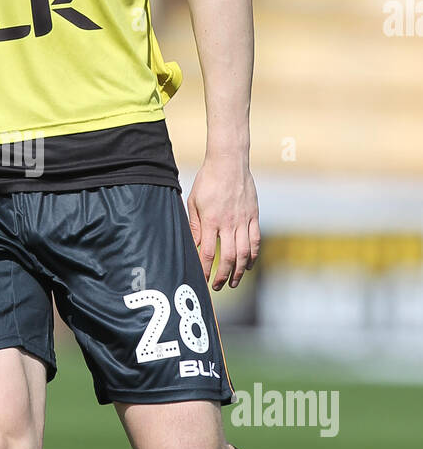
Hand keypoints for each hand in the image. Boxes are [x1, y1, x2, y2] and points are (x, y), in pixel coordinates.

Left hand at [187, 157, 260, 290]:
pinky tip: (248, 265)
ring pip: (244, 253)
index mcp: (211, 220)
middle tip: (217, 286)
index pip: (207, 253)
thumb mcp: (193, 202)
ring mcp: (243, 220)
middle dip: (223, 276)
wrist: (229, 162)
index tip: (201, 280)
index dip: (204, 270)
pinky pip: (255, 240)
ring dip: (239, 271)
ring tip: (234, 282)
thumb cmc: (208, 180)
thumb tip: (192, 247)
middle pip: (228, 258)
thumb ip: (194, 226)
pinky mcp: (254, 216)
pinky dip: (253, 256)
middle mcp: (229, 223)